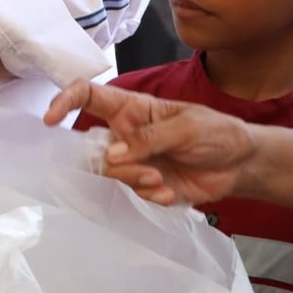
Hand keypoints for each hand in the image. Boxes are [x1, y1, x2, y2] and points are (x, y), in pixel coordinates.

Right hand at [45, 79, 254, 205]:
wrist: (241, 165)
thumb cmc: (217, 134)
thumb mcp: (187, 127)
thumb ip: (150, 138)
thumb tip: (114, 153)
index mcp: (133, 109)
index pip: (89, 96)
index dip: (65, 101)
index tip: (51, 119)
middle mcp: (126, 135)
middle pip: (93, 147)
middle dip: (112, 163)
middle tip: (146, 171)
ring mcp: (134, 161)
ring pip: (111, 174)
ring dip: (134, 181)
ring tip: (161, 181)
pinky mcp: (146, 185)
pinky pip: (131, 194)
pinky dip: (149, 196)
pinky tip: (170, 192)